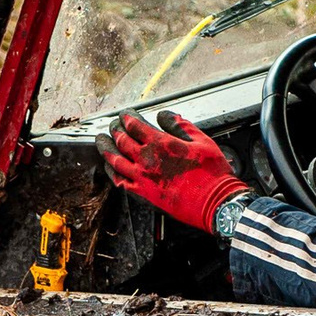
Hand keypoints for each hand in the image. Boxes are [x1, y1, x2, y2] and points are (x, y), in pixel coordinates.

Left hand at [102, 112, 249, 230]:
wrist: (214, 202)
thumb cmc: (211, 173)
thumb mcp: (201, 140)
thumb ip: (180, 125)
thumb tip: (164, 115)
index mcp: (160, 144)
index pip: (135, 125)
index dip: (126, 116)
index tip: (124, 114)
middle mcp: (147, 160)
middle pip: (121, 140)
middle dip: (115, 129)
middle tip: (113, 125)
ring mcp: (142, 178)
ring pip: (115, 160)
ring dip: (106, 148)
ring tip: (101, 141)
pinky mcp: (143, 194)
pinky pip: (120, 182)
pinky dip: (112, 172)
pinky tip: (109, 167)